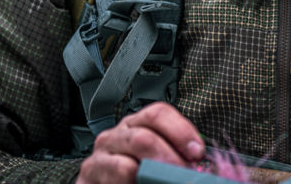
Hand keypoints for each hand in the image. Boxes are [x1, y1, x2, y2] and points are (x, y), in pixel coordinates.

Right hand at [76, 102, 204, 183]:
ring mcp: (99, 157)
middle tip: (184, 175)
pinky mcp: (87, 177)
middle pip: (144, 137)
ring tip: (163, 183)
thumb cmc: (138, 174)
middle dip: (169, 159)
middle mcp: (116, 135)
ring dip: (152, 177)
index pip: (158, 114)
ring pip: (127, 165)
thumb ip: (177, 158)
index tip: (198, 153)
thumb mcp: (159, 160)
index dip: (181, 131)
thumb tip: (203, 167)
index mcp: (138, 125)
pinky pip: (114, 180)